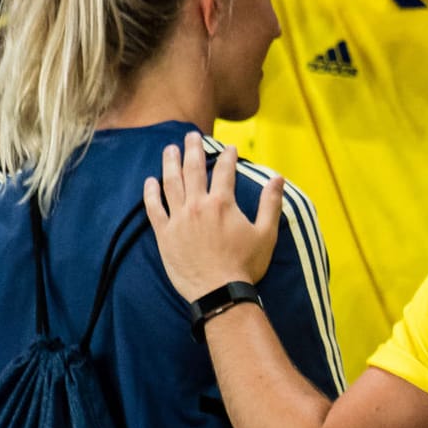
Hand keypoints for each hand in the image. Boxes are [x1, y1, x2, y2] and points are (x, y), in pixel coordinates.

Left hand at [143, 132, 283, 301]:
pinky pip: (154, 208)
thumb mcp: (266, 233)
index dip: (228, 157)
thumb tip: (278, 178)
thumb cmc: (245, 264)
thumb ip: (271, 203)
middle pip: (193, 170)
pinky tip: (150, 181)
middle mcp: (198, 205)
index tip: (229, 148)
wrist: (219, 291)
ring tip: (169, 149)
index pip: (224, 171)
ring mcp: (178, 219)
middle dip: (193, 150)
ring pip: (171, 183)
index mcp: (223, 203)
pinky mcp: (164, 234)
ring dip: (170, 163)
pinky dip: (151, 193)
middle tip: (192, 135)